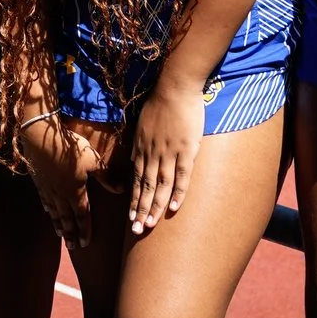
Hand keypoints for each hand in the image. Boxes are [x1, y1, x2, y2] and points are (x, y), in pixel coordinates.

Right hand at [20, 115, 105, 246]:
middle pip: (66, 218)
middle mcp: (61, 194)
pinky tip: (47, 210)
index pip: (82, 216)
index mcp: (75, 192)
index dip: (84, 230)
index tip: (85, 243)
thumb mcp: (93, 160)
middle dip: (70, 233)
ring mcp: (48, 188)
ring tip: (60, 234)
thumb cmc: (70, 149)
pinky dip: (47, 207)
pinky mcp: (39, 180)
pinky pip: (44, 198)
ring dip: (58, 224)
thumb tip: (120, 189)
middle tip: (72, 247)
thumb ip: (105, 177)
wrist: (41, 137)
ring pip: (54, 211)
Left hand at [129, 77, 206, 234]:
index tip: (130, 218)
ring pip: (160, 185)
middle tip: (136, 231)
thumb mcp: (143, 124)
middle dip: (140, 210)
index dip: (134, 200)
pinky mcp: (186, 149)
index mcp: (141, 147)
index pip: (136, 180)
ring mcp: (169, 152)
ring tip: (149, 226)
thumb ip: (141, 143)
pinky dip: (178, 194)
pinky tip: (173, 209)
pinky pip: (182, 176)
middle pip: (145, 187)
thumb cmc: (161, 103)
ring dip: (154, 207)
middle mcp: (152, 153)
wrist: (175, 86)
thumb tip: (138, 157)